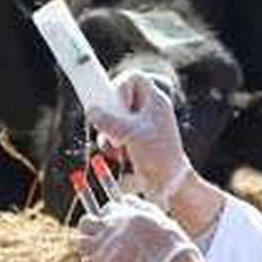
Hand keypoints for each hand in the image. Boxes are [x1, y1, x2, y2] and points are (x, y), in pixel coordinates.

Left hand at [78, 195, 205, 261]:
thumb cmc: (171, 245)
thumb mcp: (160, 219)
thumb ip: (141, 207)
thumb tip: (125, 198)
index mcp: (125, 213)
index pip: (106, 208)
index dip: (109, 216)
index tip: (110, 222)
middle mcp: (110, 226)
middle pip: (86, 221)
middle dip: (89, 226)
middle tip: (96, 234)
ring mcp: (104, 246)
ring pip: (81, 241)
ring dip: (87, 244)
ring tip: (97, 250)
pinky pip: (86, 261)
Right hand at [86, 71, 192, 208]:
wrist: (170, 183)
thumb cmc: (159, 156)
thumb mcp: (132, 135)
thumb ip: (109, 121)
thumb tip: (91, 111)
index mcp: (154, 101)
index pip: (134, 78)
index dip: (121, 87)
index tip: (115, 105)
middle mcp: (148, 109)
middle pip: (119, 97)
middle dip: (110, 113)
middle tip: (107, 125)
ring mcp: (141, 124)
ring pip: (113, 116)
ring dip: (108, 130)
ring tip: (114, 145)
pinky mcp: (134, 139)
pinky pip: (114, 132)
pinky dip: (111, 142)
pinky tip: (117, 154)